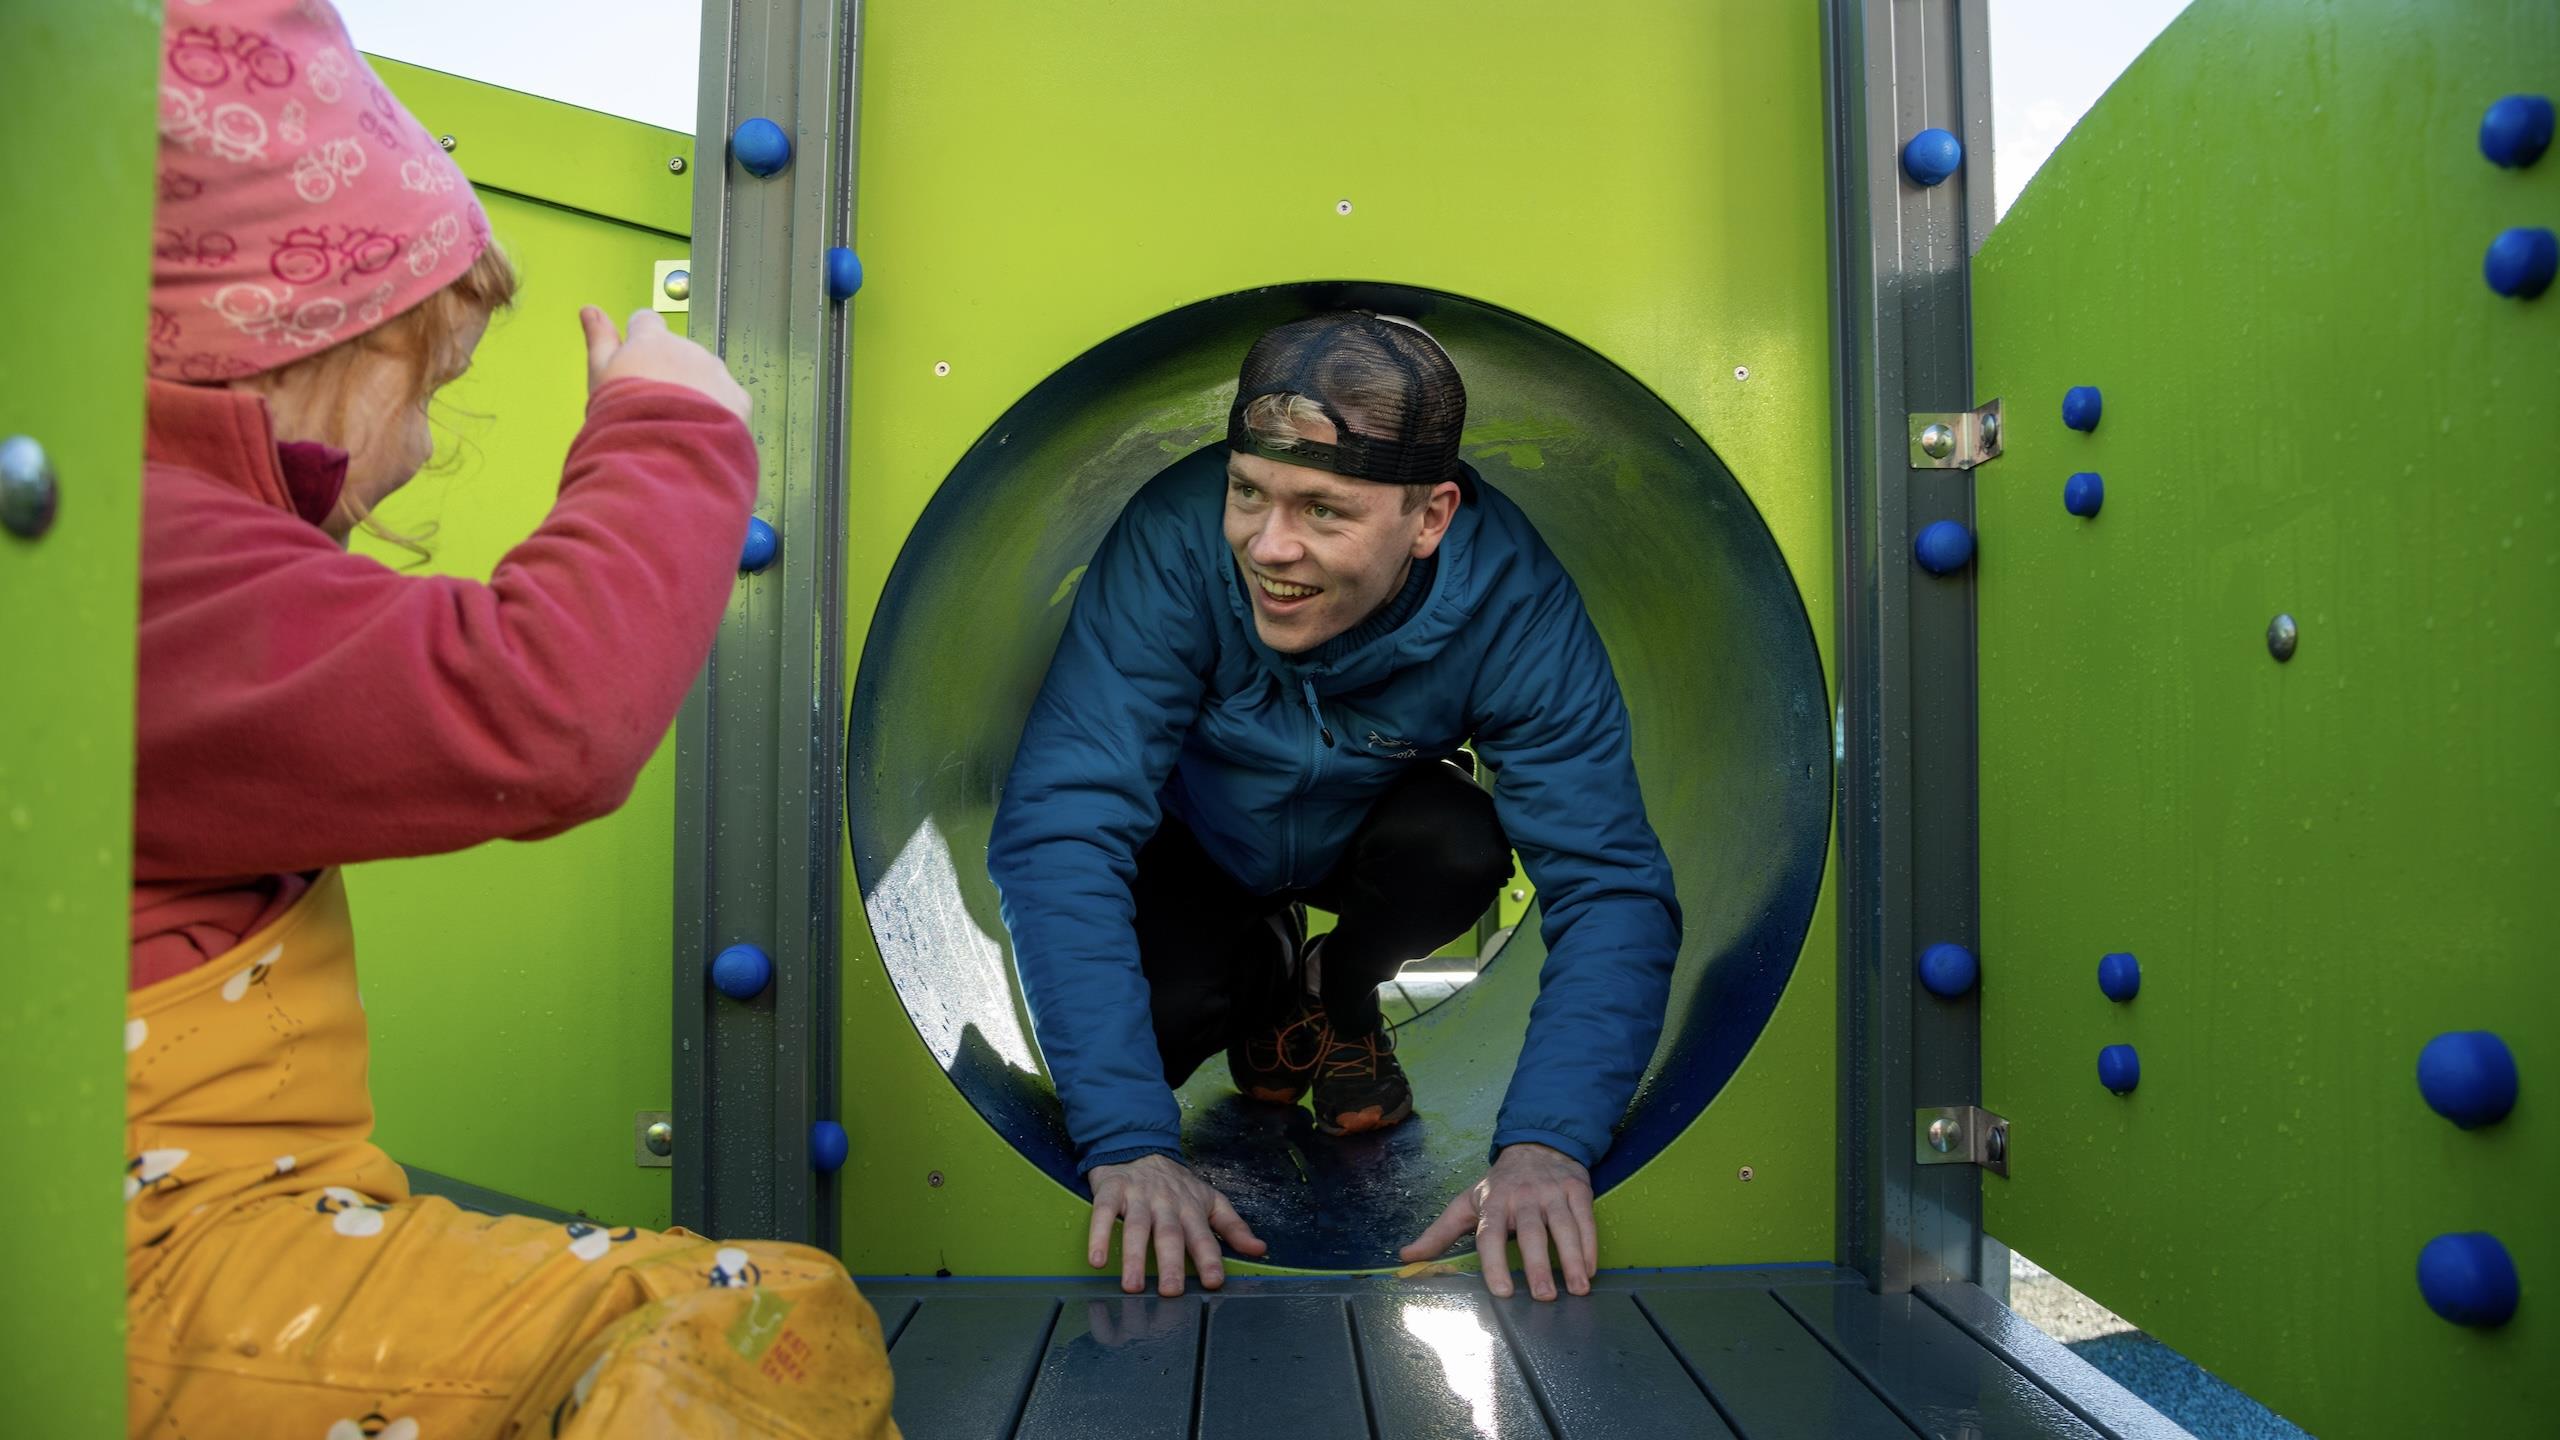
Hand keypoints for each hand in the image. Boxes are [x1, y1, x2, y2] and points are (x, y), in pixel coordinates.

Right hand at [580, 306, 751, 422]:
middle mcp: (688, 348)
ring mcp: (715, 371)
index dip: (640, 338)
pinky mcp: (737, 397)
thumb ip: (599, 338)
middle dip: (669, 372)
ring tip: (676, 421)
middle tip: (654, 403)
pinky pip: (729, 398)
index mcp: (651, 339)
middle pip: (678, 352)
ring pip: (705, 374)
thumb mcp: (601, 374)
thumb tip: (590, 310)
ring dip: (695, 390)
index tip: (637, 357)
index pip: (646, 321)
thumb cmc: (625, 415)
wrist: (662, 451)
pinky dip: (719, 411)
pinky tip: (700, 429)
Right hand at [1086, 1153, 1265, 1296]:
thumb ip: (1233, 1227)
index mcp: (1192, 1208)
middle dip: (1171, 1262)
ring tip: (1133, 1285)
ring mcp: (1138, 1197)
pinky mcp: (1111, 1190)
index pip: (1204, 1236)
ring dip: (1135, 1256)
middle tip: (1170, 1291)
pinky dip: (1099, 1235)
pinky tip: (1097, 1260)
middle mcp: (1166, 1203)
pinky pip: (1103, 1213)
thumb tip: (1260, 1249)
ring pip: (1137, 1227)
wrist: (1139, 1145)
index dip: (1210, 1259)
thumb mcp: (1210, 1200)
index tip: (1213, 1282)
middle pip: (1170, 1234)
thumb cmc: (1176, 1184)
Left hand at [1400, 1142, 1596, 1299]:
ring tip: (1577, 1289)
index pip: (1490, 1235)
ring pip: (1562, 1227)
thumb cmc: (1499, 1185)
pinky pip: (1585, 1219)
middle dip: (1537, 1264)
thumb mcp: (1466, 1203)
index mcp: (1493, 1203)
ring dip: (1572, 1258)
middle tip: (1544, 1296)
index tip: (1503, 1291)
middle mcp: (1522, 1197)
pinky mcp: (1577, 1190)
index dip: (1494, 1263)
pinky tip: (1590, 1270)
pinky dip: (1590, 1245)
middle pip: (1531, 1233)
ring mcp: (1552, 1193)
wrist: (1537, 1146)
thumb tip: (1406, 1255)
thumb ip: (1439, 1233)